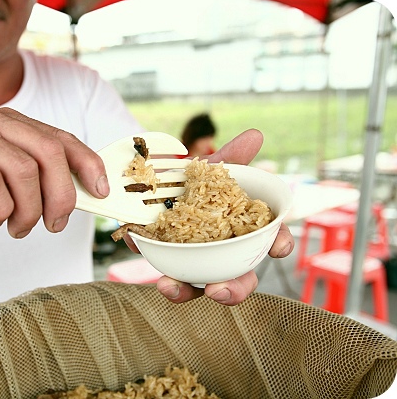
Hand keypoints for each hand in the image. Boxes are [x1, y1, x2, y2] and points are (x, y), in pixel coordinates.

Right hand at [0, 105, 108, 237]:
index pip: (60, 137)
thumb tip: (87, 192)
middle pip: (47, 151)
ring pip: (22, 171)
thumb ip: (41, 180)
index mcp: (10, 122)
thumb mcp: (10, 187)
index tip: (101, 192)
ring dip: (27, 212)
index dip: (87, 163)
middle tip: (53, 224)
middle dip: (60, 195)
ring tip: (16, 228)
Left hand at [124, 129, 294, 304]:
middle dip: (233, 290)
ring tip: (169, 287)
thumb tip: (255, 135)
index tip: (278, 247)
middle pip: (240, 280)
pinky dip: (157, 270)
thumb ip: (232, 157)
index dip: (279, 245)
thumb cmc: (196, 184)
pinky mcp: (167, 262)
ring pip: (199, 287)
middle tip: (218, 291)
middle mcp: (225, 252)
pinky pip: (165, 272)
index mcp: (245, 230)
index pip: (272, 241)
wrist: (158, 186)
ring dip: (185, 291)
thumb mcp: (210, 170)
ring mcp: (196, 262)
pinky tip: (146, 259)